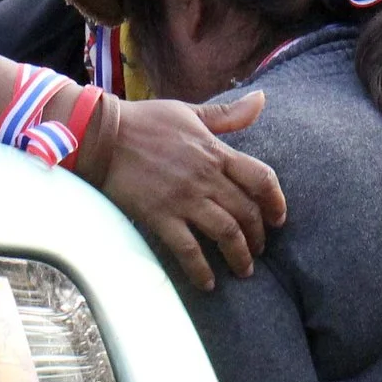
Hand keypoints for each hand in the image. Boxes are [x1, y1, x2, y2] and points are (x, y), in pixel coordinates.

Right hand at [96, 94, 287, 291]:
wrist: (102, 134)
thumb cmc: (145, 121)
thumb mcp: (190, 112)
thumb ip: (228, 115)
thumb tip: (262, 99)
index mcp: (216, 152)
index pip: (261, 178)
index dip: (276, 201)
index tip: (279, 218)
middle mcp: (206, 178)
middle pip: (247, 212)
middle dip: (259, 235)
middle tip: (259, 249)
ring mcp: (184, 199)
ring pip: (226, 233)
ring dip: (239, 256)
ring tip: (244, 269)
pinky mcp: (159, 216)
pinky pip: (188, 250)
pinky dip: (201, 270)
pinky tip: (208, 282)